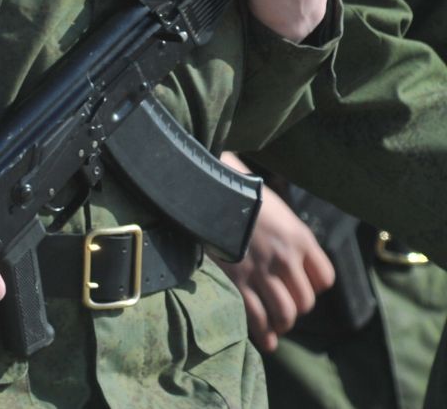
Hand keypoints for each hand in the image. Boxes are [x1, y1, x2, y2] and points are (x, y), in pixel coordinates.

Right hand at [214, 178, 333, 350]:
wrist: (207, 191)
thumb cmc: (241, 196)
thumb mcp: (276, 210)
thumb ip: (288, 235)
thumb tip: (289, 254)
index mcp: (300, 239)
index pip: (324, 279)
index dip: (313, 286)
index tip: (300, 285)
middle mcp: (285, 258)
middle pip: (305, 300)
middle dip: (296, 308)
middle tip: (285, 308)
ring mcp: (261, 271)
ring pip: (285, 313)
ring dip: (282, 324)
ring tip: (276, 326)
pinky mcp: (237, 280)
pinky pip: (257, 316)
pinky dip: (263, 333)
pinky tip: (265, 340)